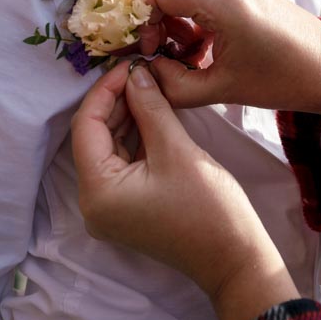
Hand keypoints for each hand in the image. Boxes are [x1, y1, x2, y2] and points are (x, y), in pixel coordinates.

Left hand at [71, 62, 298, 319]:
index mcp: (97, 191)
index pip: (86, 126)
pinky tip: (151, 110)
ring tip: (149, 84)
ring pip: (108, 147)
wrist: (234, 255)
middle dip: (116, 101)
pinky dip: (135, 135)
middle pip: (94, 137)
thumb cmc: (207, 206)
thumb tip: (136, 72)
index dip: (105, 90)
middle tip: (142, 70)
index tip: (130, 64)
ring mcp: (110, 207)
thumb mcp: (176, 149)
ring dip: (126, 115)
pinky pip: (122, 162)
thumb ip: (150, 106)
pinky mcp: (127, 206)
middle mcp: (93, 202)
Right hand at [140, 0, 320, 115]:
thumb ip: (172, 85)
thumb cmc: (282, 79)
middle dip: (150, 7)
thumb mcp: (221, 90)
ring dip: (170, 6)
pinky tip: (201, 40)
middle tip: (159, 44)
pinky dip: (188, 5)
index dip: (143, 17)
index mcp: (224, 0)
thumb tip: (142, 71)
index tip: (151, 47)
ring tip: (183, 47)